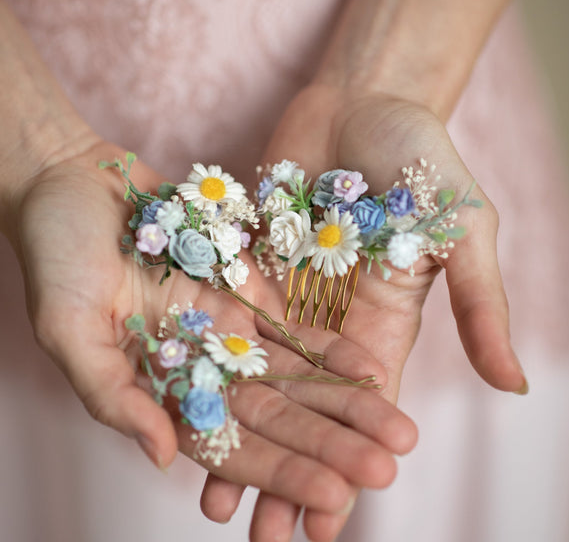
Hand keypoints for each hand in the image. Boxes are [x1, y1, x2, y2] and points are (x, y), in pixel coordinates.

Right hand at [8, 136, 417, 535]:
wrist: (78, 185)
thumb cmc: (57, 255)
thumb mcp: (67, 327)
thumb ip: (113, 392)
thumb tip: (163, 458)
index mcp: (161, 389)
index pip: (230, 446)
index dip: (281, 472)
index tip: (334, 496)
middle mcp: (203, 366)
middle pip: (278, 416)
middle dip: (332, 444)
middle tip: (389, 467)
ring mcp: (228, 328)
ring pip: (296, 376)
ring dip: (346, 404)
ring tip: (398, 428)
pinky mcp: (244, 288)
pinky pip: (293, 323)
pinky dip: (329, 347)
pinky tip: (369, 368)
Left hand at [206, 84, 525, 540]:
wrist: (364, 102)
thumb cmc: (423, 159)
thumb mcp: (464, 230)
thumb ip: (482, 304)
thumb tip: (516, 386)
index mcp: (388, 324)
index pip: (367, 415)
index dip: (349, 467)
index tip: (326, 525)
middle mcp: (334, 322)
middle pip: (308, 411)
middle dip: (288, 471)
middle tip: (262, 538)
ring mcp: (289, 296)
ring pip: (260, 380)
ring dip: (240, 435)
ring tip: (214, 499)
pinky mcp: (252, 265)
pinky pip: (227, 325)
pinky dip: (209, 368)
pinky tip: (184, 408)